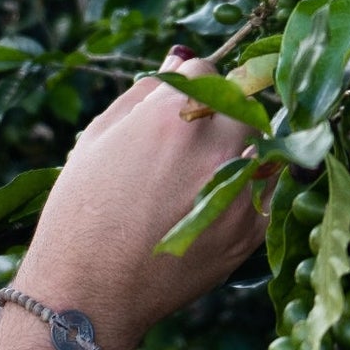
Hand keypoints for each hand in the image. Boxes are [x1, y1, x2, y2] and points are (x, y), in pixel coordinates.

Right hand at [17, 50, 267, 349]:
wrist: (89, 291)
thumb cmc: (80, 212)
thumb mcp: (97, 138)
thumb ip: (143, 93)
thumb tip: (180, 58)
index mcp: (174, 112)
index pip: (209, 70)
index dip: (190, 87)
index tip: (176, 109)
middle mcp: (216, 144)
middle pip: (242, 104)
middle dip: (220, 116)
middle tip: (187, 148)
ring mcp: (240, 187)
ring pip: (263, 143)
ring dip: (240, 149)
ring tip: (199, 178)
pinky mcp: (252, 228)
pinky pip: (269, 189)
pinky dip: (249, 188)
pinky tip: (214, 204)